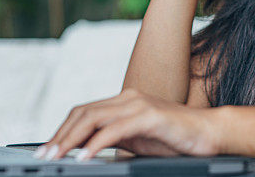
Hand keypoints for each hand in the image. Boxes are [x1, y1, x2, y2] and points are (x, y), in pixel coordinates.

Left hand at [33, 88, 224, 161]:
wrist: (210, 133)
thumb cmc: (176, 139)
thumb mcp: (138, 141)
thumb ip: (113, 140)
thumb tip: (85, 152)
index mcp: (124, 101)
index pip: (83, 112)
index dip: (62, 130)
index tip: (47, 150)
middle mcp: (128, 98)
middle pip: (82, 112)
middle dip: (60, 135)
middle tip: (44, 155)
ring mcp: (138, 104)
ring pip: (93, 118)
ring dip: (70, 139)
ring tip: (57, 157)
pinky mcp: (149, 115)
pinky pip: (115, 129)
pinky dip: (96, 143)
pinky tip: (84, 157)